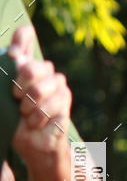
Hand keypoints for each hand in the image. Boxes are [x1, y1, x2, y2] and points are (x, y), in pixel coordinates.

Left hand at [10, 25, 71, 158]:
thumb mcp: (3, 99)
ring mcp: (57, 85)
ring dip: (29, 107)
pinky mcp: (65, 100)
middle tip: (17, 100)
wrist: (33, 144)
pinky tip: (37, 123)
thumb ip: (6, 75)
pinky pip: (52, 104)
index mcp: (25, 65)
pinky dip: (39, 117)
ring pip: (41, 88)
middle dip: (20, 88)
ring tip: (27, 116)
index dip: (21, 38)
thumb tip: (10, 56)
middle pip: (32, 66)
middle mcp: (43, 71)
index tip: (14, 54)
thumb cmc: (15, 121)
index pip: (25, 37)